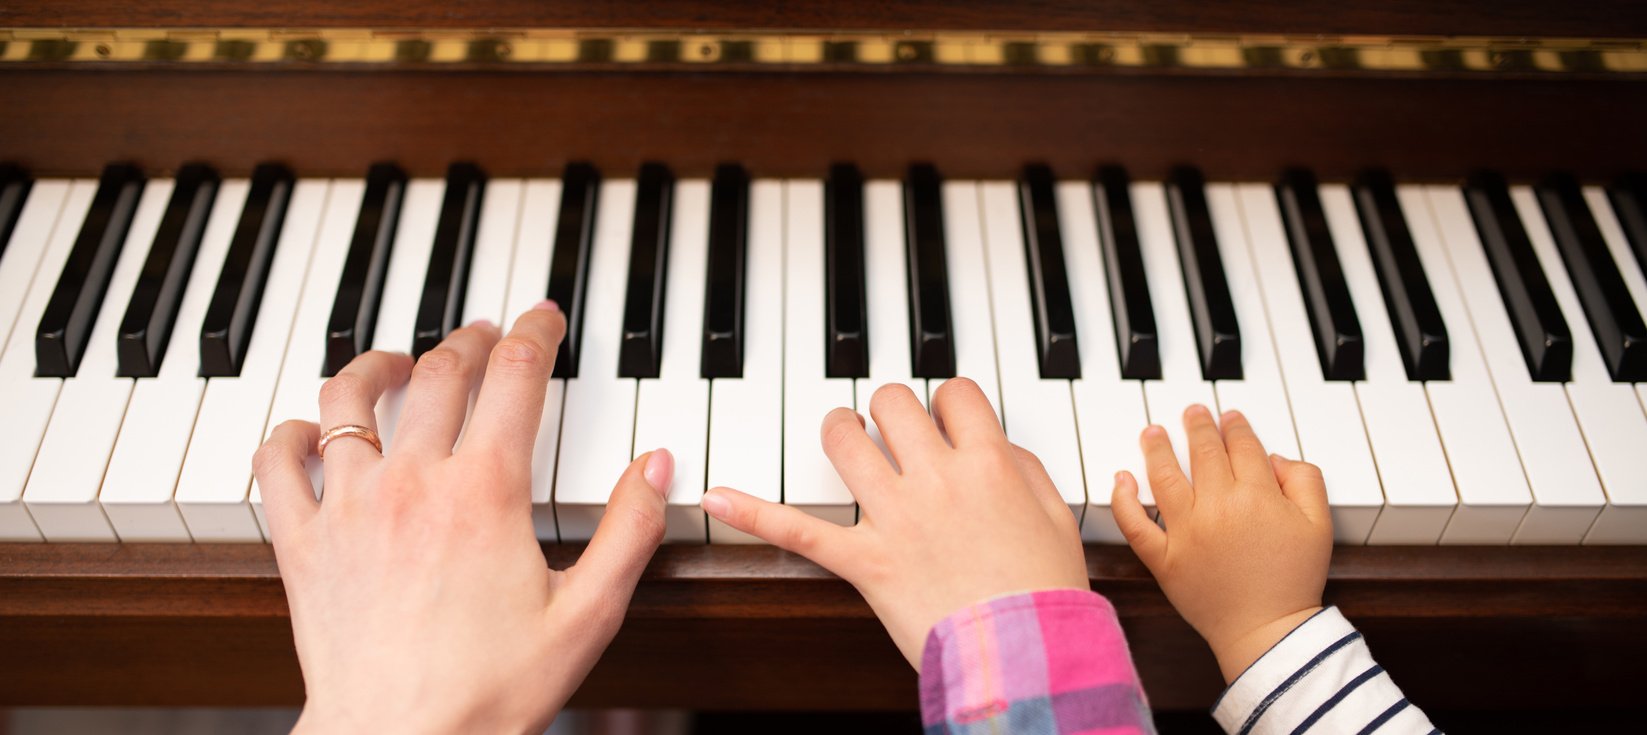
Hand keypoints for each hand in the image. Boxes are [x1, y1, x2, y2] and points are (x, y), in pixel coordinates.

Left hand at [253, 303, 672, 733]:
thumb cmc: (491, 692)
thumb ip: (630, 531)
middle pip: (439, 372)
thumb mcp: (588, 615)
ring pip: (349, 399)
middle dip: (470, 339)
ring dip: (377, 364)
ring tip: (395, 359)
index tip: (543, 317)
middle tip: (487, 333)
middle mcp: (411, 482)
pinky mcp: (302, 542)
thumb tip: (656, 466)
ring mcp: (349, 507)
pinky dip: (291, 433)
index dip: (535, 332)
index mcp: (486, 491)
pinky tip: (309, 429)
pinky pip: (278, 462)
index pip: (515, 375)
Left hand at [700, 379, 1088, 668]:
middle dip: (890, 407)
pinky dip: (752, 512)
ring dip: (839, 429)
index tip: (947, 415)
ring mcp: (894, 518)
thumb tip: (994, 445)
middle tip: (892, 424)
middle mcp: (936, 479)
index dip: (948, 401)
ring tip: (842, 432)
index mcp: (988, 464)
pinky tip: (717, 496)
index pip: (954, 395)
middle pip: (893, 404)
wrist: (1025, 656)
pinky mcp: (863, 562)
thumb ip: (1026, 469)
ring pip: (845, 442)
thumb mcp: (1057, 518)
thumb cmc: (1046, 594)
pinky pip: (798, 531)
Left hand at [1111, 405, 1331, 682]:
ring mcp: (1186, 532)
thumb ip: (1305, 481)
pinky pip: (1136, 524)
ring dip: (1156, 448)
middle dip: (1197, 427)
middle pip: (1202, 453)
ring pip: (1164, 477)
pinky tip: (1121, 479)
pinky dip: (1124, 500)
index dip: (1234, 427)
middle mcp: (1217, 507)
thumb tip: (1275, 459)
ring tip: (1153, 431)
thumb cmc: (1294, 580)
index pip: (1241, 446)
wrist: (1268, 631)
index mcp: (1257, 495)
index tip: (1228, 417)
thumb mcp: (1319, 524)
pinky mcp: (1163, 558)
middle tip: (1191, 413)